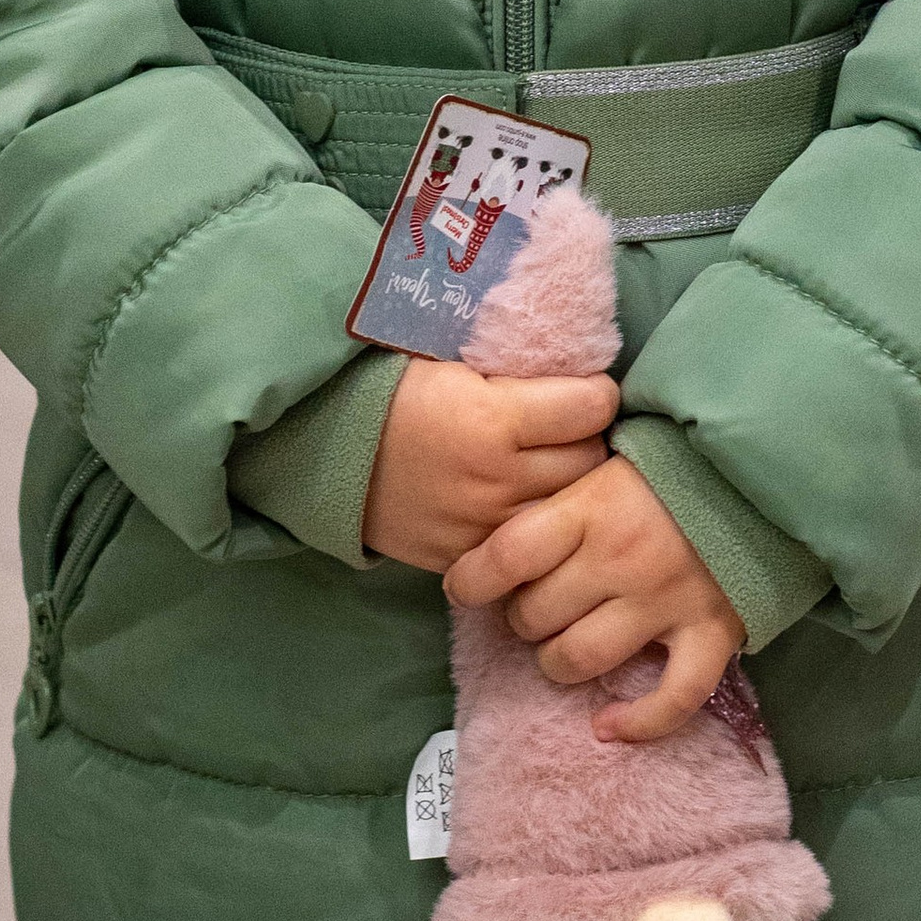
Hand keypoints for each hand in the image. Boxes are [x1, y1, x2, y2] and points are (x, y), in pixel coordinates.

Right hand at [362, 357, 616, 572]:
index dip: (596, 394)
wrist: (323, 448)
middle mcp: (496, 480)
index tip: (590, 390)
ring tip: (552, 465)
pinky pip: (527, 546)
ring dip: (567, 486)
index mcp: (494, 420)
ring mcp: (482, 527)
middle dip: (589, 440)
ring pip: (566, 508)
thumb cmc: (391, 390)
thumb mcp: (455, 363)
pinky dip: (533, 524)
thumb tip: (576, 369)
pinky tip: (522, 502)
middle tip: (573, 428)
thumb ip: (517, 374)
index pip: (592, 408)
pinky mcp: (466, 557)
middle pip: (589, 461)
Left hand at [446, 457, 743, 741]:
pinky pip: (671, 698)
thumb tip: (508, 538)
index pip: (507, 555)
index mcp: (591, 506)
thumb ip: (565, 499)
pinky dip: (638, 723)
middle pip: (536, 616)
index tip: (465, 587)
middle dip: (523, 619)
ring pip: (581, 660)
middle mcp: (621, 558)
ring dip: (559, 663)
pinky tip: (609, 726)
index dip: (472, 580)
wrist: (764, 465)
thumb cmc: (676, 462)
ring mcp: (666, 602)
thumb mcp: (609, 459)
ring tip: (564, 648)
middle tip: (537, 606)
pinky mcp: (711, 633)